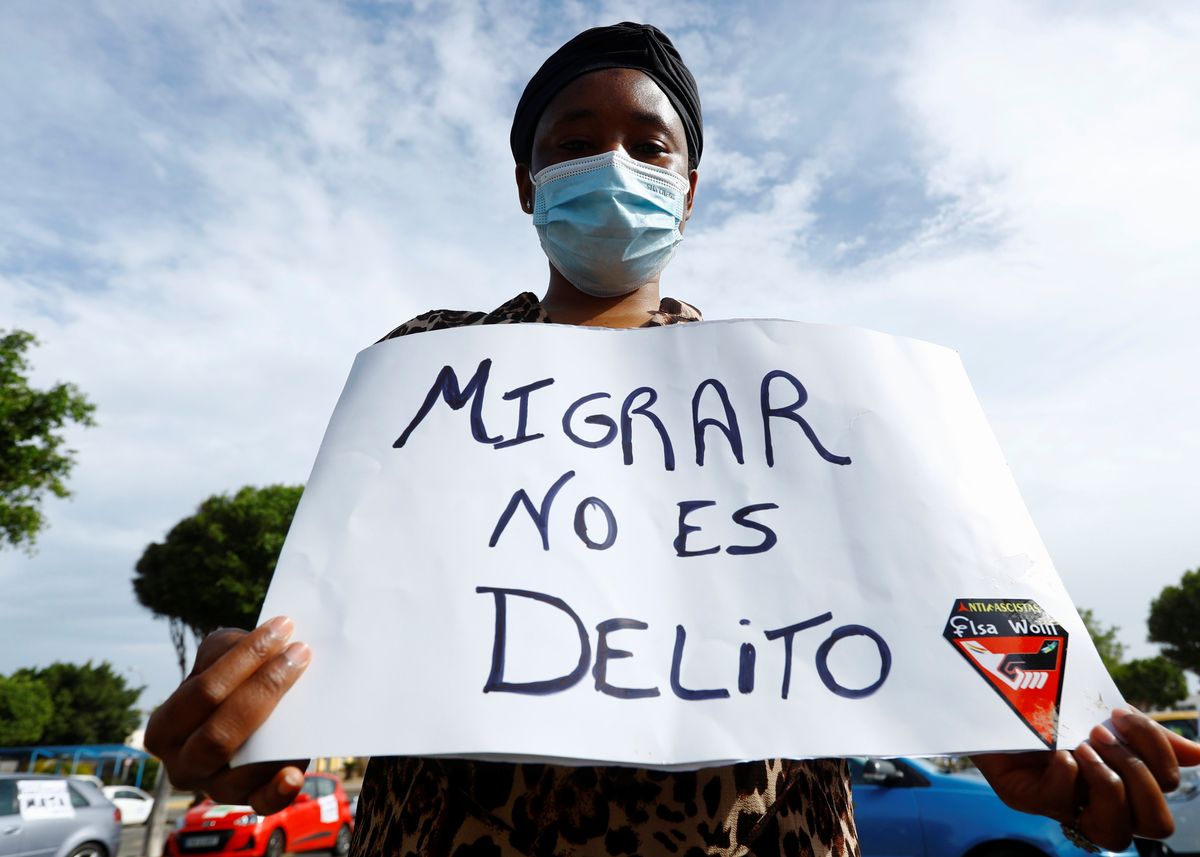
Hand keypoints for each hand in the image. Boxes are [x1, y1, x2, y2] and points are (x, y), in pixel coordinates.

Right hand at [144, 617, 311, 813]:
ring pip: (240, 769)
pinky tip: (293, 774)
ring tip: (310, 692)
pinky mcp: (248, 800)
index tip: (282, 629)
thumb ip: (225, 648)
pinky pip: (262, 803)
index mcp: (164, 729)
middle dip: (265, 687)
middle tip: (300, 653)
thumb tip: (260, 643)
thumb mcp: (214, 658)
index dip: (244, 659)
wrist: (243, 713)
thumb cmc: (227, 682)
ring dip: (278, 732)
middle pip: (220, 733)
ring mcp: (214, 788)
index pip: (202, 693)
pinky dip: (278, 790)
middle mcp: (182, 766)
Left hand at [973, 708, 1199, 850]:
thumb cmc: (1052, 709)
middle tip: (1103, 736)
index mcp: (1123, 785)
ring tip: (1083, 748)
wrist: (994, 692)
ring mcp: (1063, 807)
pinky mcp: (1025, 798)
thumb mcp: (1105, 719)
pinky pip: (1060, 803)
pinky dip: (1066, 774)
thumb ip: (1149, 739)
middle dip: (1139, 777)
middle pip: (1155, 826)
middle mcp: (1098, 804)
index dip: (1157, 755)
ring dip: (1108, 784)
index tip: (1121, 715)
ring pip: (1114, 834)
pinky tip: (1056, 751)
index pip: (1166, 792)